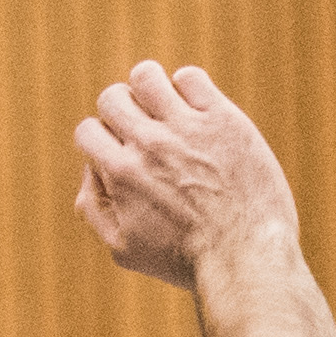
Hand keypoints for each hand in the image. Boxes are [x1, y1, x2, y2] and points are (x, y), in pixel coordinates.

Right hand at [72, 60, 297, 290]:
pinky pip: (190, 78)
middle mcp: (149, 144)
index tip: (125, 154)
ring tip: (168, 111)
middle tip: (147, 134)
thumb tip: (89, 169)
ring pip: (146, 76)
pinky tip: (199, 112)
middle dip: (123, 112)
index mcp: (121, 172)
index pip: (88, 130)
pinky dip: (188, 88)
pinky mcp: (223, 119)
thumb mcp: (123, 249)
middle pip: (113, 97)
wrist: (247, 256)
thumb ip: (93, 208)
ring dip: (151, 89)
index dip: (103, 141)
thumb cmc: (186, 260)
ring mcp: (187, 127)